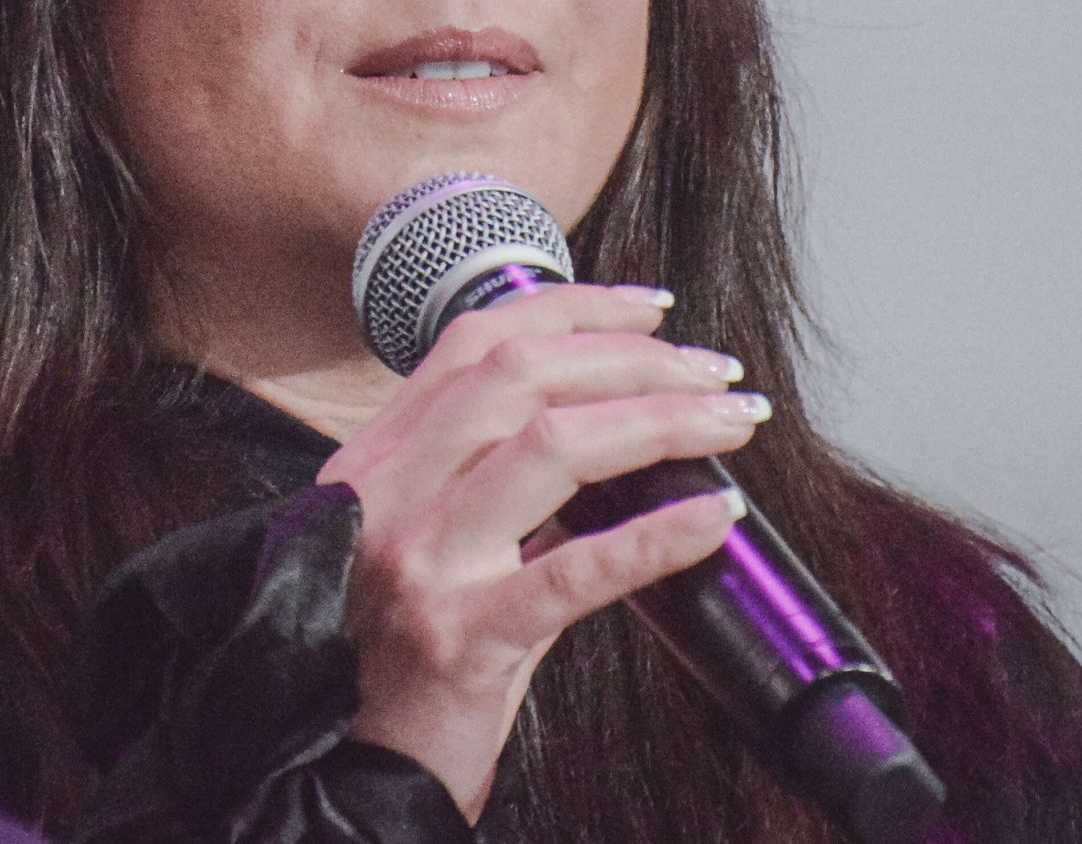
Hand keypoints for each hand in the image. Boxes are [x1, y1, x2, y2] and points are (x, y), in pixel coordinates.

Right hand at [313, 283, 766, 820]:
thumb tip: (608, 426)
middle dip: (634, 357)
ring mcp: (421, 562)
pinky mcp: (464, 637)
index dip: (572, 306)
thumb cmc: (395, 665)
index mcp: (376, 460)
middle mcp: (388, 494)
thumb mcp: (422, 545)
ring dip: (661, 422)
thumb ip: (487, 481)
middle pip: (522, 373)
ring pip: (553, 446)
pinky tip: (712, 519)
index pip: (475, 340)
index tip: (653, 309)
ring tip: (731, 425)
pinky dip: (658, 536)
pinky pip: (578, 569)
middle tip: (713, 372)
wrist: (350, 774)